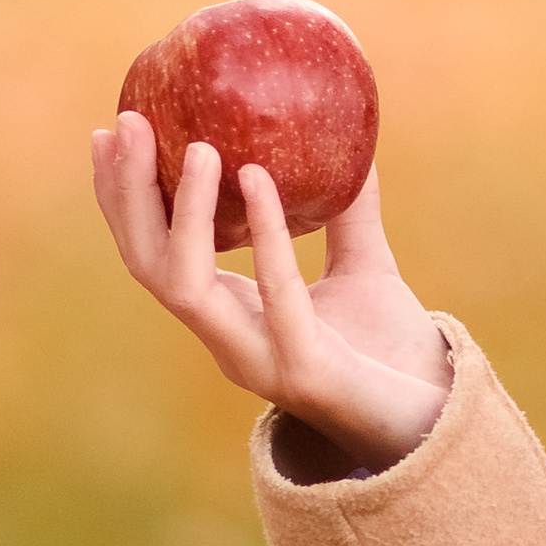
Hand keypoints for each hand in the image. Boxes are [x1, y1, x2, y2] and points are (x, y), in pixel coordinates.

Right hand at [93, 111, 452, 471]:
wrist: (432, 419)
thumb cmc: (389, 348)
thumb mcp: (365, 266)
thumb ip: (350, 213)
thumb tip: (353, 142)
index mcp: (229, 315)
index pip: (152, 253)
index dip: (125, 198)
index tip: (113, 133)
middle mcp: (227, 339)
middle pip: (148, 266)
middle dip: (128, 196)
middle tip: (128, 126)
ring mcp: (257, 358)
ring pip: (186, 289)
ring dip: (186, 215)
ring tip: (204, 148)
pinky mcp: (303, 368)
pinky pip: (275, 296)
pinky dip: (267, 235)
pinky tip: (260, 181)